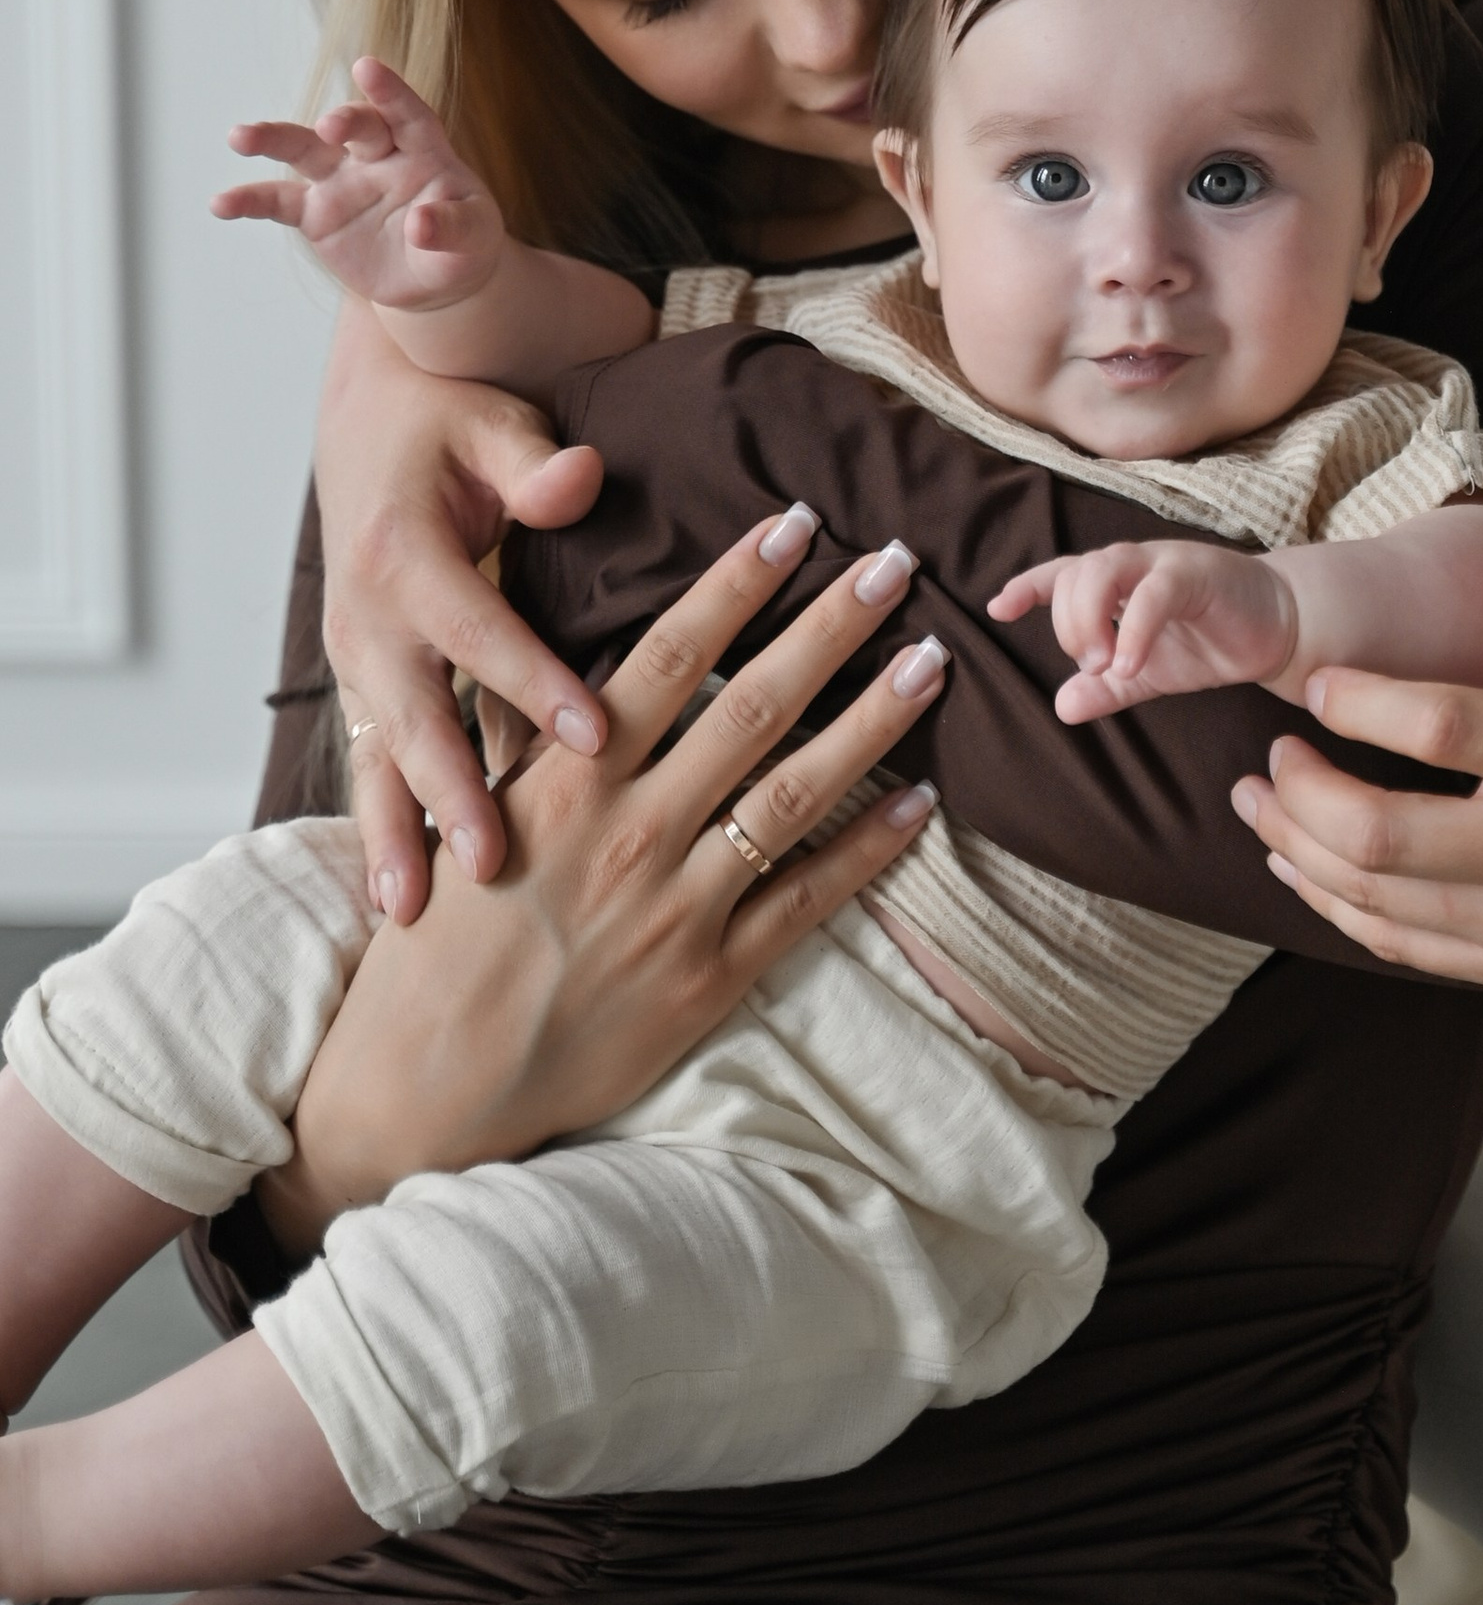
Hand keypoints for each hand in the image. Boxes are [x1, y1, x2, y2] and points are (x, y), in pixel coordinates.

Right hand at [217, 55, 504, 315]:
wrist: (434, 279)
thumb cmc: (462, 245)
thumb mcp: (474, 239)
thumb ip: (453, 227)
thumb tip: (420, 225)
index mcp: (424, 151)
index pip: (408, 114)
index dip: (391, 91)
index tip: (368, 67)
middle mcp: (377, 155)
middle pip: (357, 126)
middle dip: (343, 121)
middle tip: (329, 126)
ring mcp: (342, 180)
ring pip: (304, 150)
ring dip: (273, 139)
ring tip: (239, 137)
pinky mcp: (315, 212)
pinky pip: (277, 202)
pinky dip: (249, 200)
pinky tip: (221, 203)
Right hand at [266, 506, 945, 1241]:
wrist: (430, 1079)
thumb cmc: (444, 940)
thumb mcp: (475, 816)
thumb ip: (540, 742)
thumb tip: (598, 663)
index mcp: (568, 780)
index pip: (669, 657)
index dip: (736, 585)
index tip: (791, 525)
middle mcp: (631, 831)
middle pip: (752, 706)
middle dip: (829, 628)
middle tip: (895, 564)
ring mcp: (679, 905)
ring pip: (797, 793)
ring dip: (872, 721)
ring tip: (930, 661)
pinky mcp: (711, 976)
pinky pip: (807, 901)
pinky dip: (869, 850)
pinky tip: (920, 803)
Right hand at [312, 299, 612, 919]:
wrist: (368, 422)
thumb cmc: (449, 423)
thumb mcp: (491, 425)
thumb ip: (533, 463)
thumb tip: (578, 477)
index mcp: (402, 552)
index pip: (479, 629)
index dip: (535, 682)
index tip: (597, 738)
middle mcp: (367, 617)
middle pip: (414, 716)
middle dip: (451, 793)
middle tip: (492, 861)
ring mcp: (356, 660)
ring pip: (379, 758)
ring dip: (396, 833)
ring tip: (413, 911)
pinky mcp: (362, 686)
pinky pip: (373, 764)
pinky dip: (384, 828)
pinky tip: (399, 900)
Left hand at [989, 538, 1297, 720]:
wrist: (1275, 630)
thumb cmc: (1207, 643)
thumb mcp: (1147, 674)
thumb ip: (1106, 689)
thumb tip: (1062, 706)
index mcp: (1114, 583)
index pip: (1060, 575)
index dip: (1027, 586)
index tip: (998, 608)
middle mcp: (1131, 564)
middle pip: (1074, 572)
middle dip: (1067, 621)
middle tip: (1089, 666)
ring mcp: (1162, 563)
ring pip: (1103, 568)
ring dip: (1090, 619)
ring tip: (1103, 665)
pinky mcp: (1197, 573)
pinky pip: (1154, 593)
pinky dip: (1135, 630)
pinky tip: (1130, 665)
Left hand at [1238, 466, 1482, 1103]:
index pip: (1441, 729)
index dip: (1358, 701)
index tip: (1316, 680)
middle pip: (1379, 838)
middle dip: (1299, 794)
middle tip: (1268, 749)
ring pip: (1376, 902)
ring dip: (1297, 852)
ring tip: (1259, 799)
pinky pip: (1404, 948)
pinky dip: (1339, 908)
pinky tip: (1307, 861)